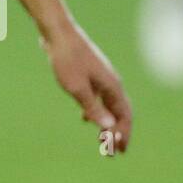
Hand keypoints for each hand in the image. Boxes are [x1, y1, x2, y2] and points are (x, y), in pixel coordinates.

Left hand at [41, 23, 132, 153]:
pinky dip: (96, 110)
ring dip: (107, 122)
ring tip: (102, 138)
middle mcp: (111, 82)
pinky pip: (98, 97)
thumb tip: (109, 127)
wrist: (58, 32)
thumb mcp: (77, 88)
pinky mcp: (89, 73)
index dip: (123, 134)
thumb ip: (93, 108)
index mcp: (112, 87)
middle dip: (118, 131)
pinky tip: (85, 117)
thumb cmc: (67, 59)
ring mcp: (101, 77)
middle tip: (115, 150)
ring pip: (108, 104)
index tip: (119, 150)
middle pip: (119, 112)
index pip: (124, 116)